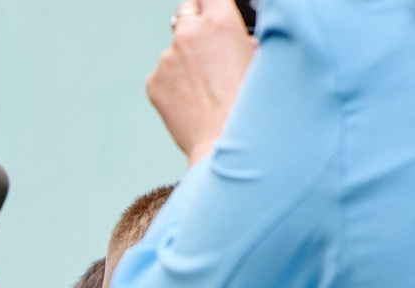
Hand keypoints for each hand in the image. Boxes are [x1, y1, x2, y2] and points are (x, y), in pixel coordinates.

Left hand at [148, 0, 255, 163]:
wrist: (224, 145)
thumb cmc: (250, 107)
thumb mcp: (261, 61)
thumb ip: (245, 40)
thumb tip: (240, 40)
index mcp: (219, 22)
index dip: (214, 3)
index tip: (215, 10)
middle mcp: (188, 34)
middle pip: (187, 10)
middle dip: (198, 21)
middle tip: (209, 43)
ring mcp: (167, 59)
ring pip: (175, 47)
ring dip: (187, 57)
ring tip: (206, 86)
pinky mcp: (153, 82)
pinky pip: (164, 73)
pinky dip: (175, 81)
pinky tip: (193, 99)